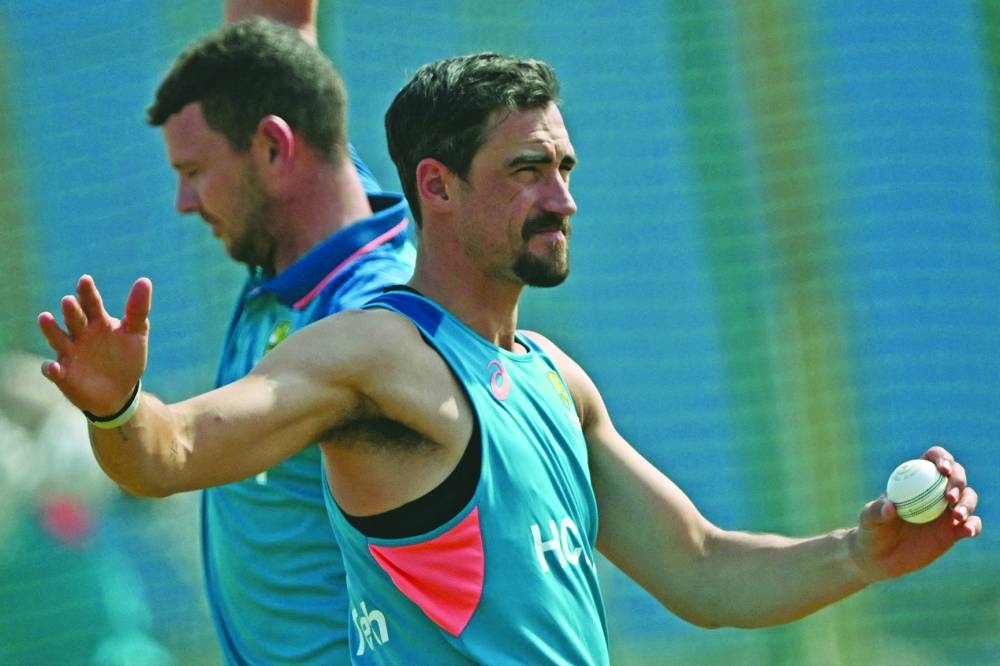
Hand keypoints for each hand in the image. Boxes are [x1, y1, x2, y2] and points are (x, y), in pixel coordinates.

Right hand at [37, 275, 151, 415]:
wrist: (121, 392)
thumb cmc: (126, 358)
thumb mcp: (136, 333)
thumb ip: (138, 309)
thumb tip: (145, 280)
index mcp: (97, 322)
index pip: (91, 304)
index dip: (87, 292)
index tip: (85, 280)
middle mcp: (79, 334)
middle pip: (74, 319)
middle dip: (71, 310)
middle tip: (69, 300)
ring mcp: (70, 354)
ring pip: (57, 339)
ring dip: (51, 329)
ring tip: (45, 317)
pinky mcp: (64, 375)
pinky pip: (54, 371)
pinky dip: (51, 369)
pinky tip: (53, 367)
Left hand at [849, 445, 980, 582]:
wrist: (881, 557)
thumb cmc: (872, 531)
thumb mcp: (868, 519)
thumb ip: (876, 511)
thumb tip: (890, 507)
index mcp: (915, 479)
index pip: (933, 459)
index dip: (942, 458)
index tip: (942, 469)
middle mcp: (935, 491)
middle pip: (956, 475)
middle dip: (958, 481)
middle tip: (949, 497)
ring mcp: (946, 510)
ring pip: (968, 498)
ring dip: (968, 503)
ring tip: (956, 516)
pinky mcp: (954, 531)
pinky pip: (971, 524)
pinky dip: (973, 525)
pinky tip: (967, 531)